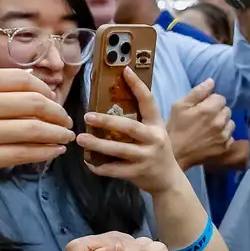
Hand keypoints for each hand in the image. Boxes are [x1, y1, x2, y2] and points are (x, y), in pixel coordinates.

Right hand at [0, 69, 74, 182]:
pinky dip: (41, 153)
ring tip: (66, 137)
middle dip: (57, 113)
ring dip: (56, 134)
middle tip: (66, 120)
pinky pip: (18, 155)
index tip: (52, 98)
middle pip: (33, 104)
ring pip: (31, 131)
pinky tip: (51, 152)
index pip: (21, 79)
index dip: (44, 89)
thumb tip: (19, 89)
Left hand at [78, 67, 182, 194]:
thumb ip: (140, 119)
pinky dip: (100, 167)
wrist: (169, 180)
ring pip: (119, 149)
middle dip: (107, 121)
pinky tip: (88, 161)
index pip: (148, 101)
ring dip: (98, 144)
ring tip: (81, 138)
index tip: (125, 69)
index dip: (137, 85)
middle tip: (87, 116)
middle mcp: (153, 139)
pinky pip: (115, 170)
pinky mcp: (137, 173)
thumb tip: (112, 101)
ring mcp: (145, 157)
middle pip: (129, 127)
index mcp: (156, 125)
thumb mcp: (155, 132)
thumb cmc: (157, 151)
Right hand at [166, 80, 234, 169]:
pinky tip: (212, 138)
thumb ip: (197, 92)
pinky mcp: (225, 147)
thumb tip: (211, 81)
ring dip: (223, 123)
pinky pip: (230, 136)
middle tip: (205, 118)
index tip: (202, 107)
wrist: (175, 155)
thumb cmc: (174, 128)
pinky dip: (223, 136)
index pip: (221, 97)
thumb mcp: (179, 106)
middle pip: (227, 110)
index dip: (211, 101)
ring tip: (209, 128)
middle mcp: (220, 122)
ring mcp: (224, 136)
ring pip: (230, 123)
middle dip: (218, 111)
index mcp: (209, 110)